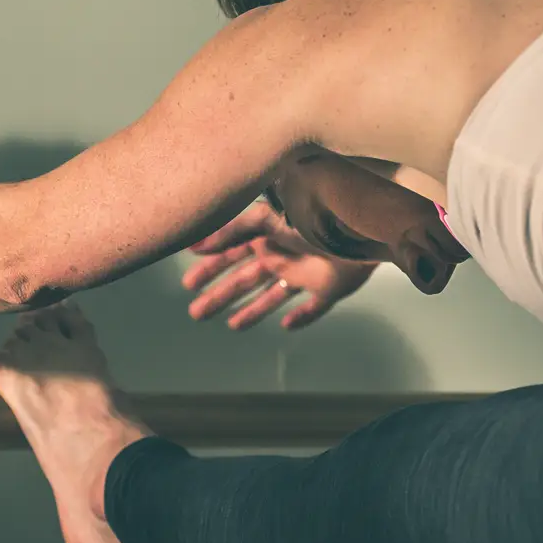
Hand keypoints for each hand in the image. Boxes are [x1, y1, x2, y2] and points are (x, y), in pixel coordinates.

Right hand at [183, 203, 377, 330]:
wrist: (354, 225)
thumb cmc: (308, 216)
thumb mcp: (264, 217)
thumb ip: (230, 231)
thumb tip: (194, 244)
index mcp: (266, 237)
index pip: (231, 256)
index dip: (210, 270)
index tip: (189, 284)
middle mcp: (282, 256)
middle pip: (246, 280)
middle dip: (221, 295)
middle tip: (196, 313)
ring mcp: (304, 274)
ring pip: (272, 297)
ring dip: (251, 311)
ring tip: (232, 326)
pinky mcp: (328, 289)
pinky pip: (314, 307)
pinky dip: (302, 317)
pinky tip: (287, 325)